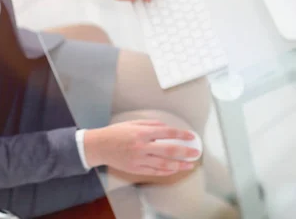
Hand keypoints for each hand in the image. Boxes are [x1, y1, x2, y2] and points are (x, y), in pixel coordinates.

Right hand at [83, 120, 198, 176]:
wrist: (99, 146)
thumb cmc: (115, 133)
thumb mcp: (132, 123)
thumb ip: (151, 124)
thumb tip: (167, 128)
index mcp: (141, 133)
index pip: (166, 133)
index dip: (181, 135)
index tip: (191, 136)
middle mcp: (141, 147)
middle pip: (168, 151)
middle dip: (185, 152)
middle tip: (196, 152)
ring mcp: (139, 160)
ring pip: (164, 164)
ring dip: (179, 165)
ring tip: (189, 165)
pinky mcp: (135, 169)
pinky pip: (154, 172)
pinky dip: (166, 171)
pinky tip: (174, 169)